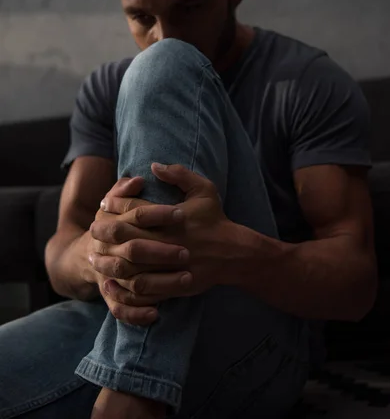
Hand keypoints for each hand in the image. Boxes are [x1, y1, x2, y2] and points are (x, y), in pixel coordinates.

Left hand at [90, 163, 240, 323]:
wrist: (233, 253)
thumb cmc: (215, 219)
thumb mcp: (203, 189)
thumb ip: (179, 174)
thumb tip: (154, 165)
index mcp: (170, 216)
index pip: (132, 208)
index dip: (114, 204)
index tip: (104, 204)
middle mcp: (166, 240)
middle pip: (123, 235)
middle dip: (103, 231)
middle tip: (92, 229)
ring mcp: (168, 264)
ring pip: (127, 264)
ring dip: (107, 260)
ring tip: (93, 256)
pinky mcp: (171, 285)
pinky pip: (140, 288)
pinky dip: (122, 287)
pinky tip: (110, 282)